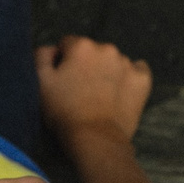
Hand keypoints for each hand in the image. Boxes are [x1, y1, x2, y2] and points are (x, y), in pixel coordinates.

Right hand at [36, 35, 151, 142]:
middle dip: (86, 65)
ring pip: (113, 61)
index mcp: (81, 46)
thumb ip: (42, 55)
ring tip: (100, 95)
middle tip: (80, 90)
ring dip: (106, 71)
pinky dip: (128, 77)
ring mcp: (128, 63)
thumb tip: (53, 49)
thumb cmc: (64, 111)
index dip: (62, 62)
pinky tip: (120, 91)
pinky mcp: (142, 79)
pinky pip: (137, 70)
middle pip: (92, 51)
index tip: (63, 80)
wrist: (95, 137)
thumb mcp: (40, 81)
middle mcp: (107, 48)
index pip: (67, 44)